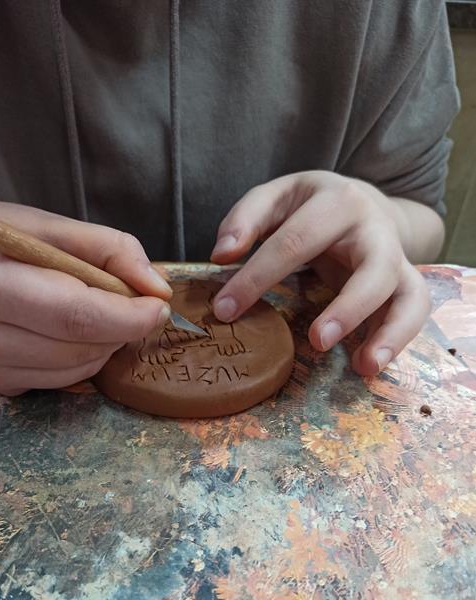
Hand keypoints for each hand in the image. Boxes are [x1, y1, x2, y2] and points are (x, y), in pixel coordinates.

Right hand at [0, 201, 171, 393]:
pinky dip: (79, 357)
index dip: (128, 316)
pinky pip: (59, 380)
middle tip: (129, 304)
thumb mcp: (45, 225)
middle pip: (80, 348)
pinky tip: (63, 331)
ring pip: (76, 371)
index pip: (75, 315)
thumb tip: (157, 288)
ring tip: (93, 312)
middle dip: (121, 329)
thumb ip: (108, 247)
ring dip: (103, 345)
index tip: (158, 305)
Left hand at [210, 171, 433, 375]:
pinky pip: (414, 313)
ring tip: (364, 365)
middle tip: (316, 341)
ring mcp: (398, 259)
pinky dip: (398, 340)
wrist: (366, 203)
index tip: (225, 311)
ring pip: (410, 294)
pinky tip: (367, 366)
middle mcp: (376, 230)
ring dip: (390, 331)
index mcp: (338, 201)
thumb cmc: (311, 207)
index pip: (294, 240)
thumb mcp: (278, 197)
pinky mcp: (408, 285)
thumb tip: (221, 255)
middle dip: (346, 307)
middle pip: (372, 267)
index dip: (257, 277)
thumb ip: (246, 219)